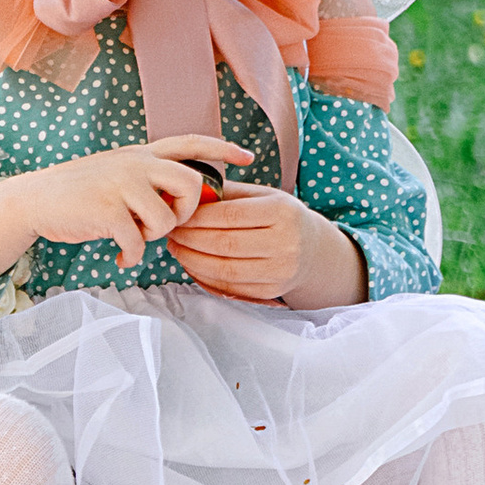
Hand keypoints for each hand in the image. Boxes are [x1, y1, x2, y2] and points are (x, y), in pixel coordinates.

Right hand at [0, 133, 245, 280]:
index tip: (248, 156)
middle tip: (168, 224)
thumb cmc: (78, 192)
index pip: (190, 143)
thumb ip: (148, 177)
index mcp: (141, 154)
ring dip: (153, 237)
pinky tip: (120, 256)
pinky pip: (138, 242)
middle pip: (192, 184)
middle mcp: (135, 164)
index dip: (222, 149)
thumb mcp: (116, 171)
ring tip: (133, 238)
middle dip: (188, 212)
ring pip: (167, 219)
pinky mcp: (107, 210)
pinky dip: (131, 256)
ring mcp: (121, 185)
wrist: (34, 200)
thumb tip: (184, 196)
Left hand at [168, 186, 367, 306]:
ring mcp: (280, 271)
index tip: (177, 215)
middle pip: (224, 244)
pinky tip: (191, 264)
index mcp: (283, 212)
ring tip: (176, 248)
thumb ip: (227, 193)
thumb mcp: (263, 195)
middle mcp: (286, 243)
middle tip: (171, 232)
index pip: (230, 216)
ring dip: (191, 260)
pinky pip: (229, 287)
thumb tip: (187, 192)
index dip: (197, 217)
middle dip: (189, 239)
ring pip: (224, 270)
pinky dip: (203, 277)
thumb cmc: (281, 217)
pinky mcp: (271, 292)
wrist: (313, 250)